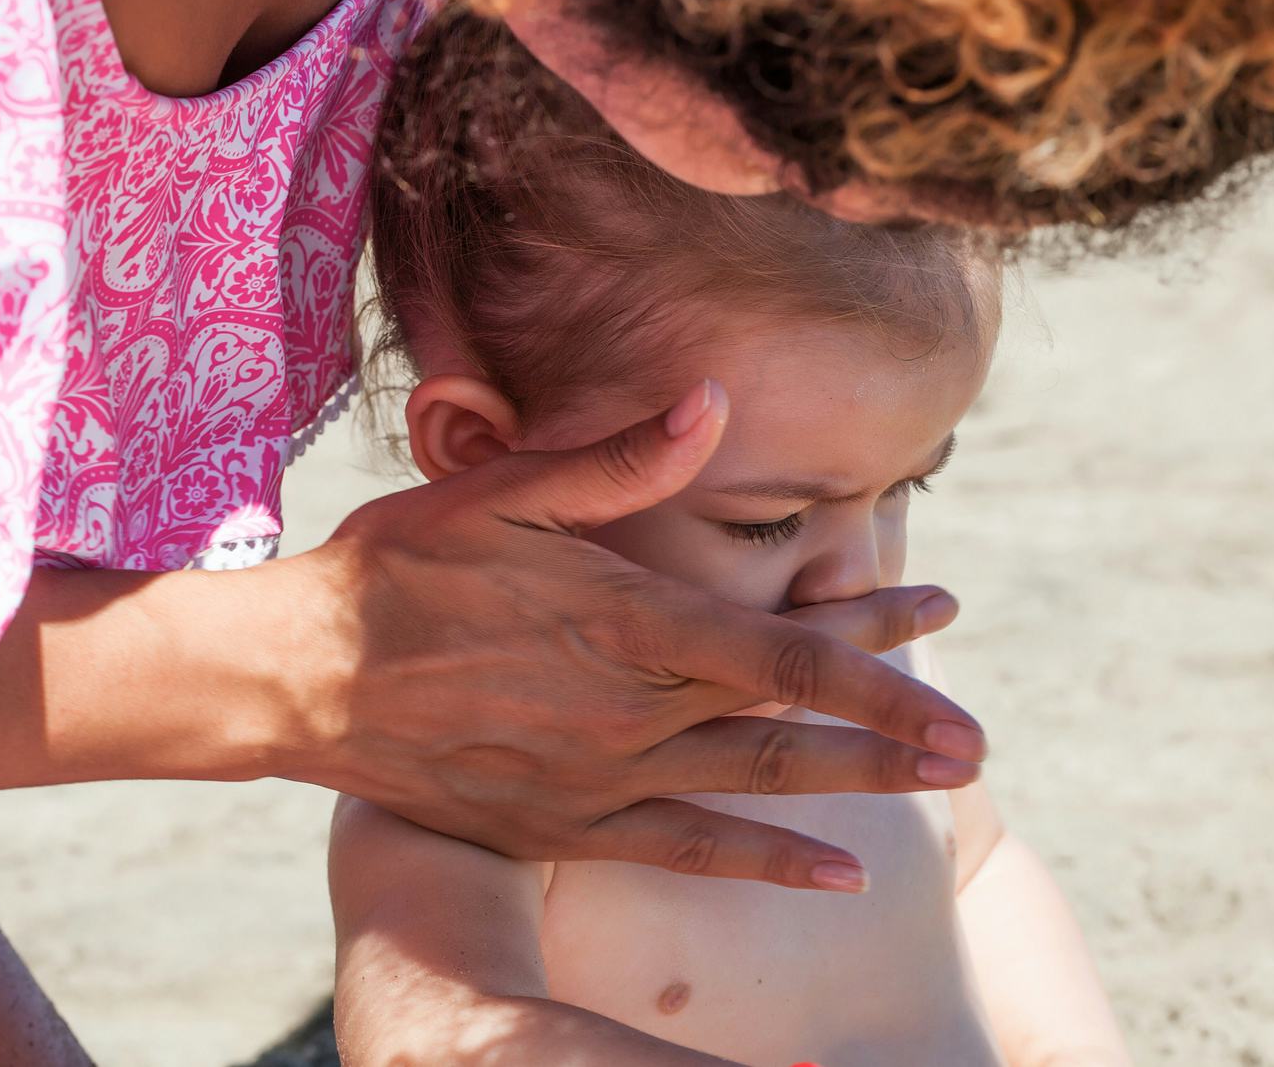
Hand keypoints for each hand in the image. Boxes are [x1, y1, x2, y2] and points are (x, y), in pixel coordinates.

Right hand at [270, 381, 984, 891]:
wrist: (296, 680)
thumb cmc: (400, 571)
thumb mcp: (502, 493)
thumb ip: (617, 460)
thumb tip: (713, 400)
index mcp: (628, 618)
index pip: (785, 644)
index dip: (877, 642)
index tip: (946, 625)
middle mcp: (632, 707)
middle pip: (794, 718)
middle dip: (896, 725)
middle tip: (976, 739)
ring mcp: (604, 776)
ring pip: (759, 783)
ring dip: (858, 783)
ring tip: (941, 782)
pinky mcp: (568, 824)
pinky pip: (689, 851)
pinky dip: (769, 863)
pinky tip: (836, 873)